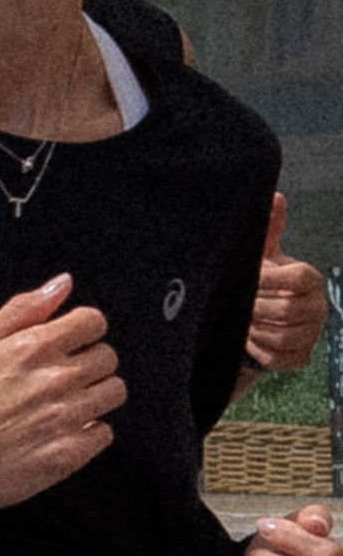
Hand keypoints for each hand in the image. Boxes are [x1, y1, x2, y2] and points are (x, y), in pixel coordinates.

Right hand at [0, 274, 124, 512]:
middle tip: (62, 377)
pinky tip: (61, 431)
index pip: (93, 322)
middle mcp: (55, 379)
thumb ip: (23, 309)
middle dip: (89, 362)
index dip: (83, 330)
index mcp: (33, 347)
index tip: (72, 343)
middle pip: (108, 357)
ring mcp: (65, 418)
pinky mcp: (69, 454)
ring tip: (63, 404)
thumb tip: (62, 284)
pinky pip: (105, 432)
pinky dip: (88, 432)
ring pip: (113, 392)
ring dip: (94, 395)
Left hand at [242, 194, 326, 377]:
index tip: (251, 276)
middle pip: (287, 312)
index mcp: (311, 280)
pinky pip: (279, 359)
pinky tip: (249, 340)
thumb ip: (270, 229)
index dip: (273, 278)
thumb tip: (275, 196)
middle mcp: (317, 307)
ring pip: (282, 337)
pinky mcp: (301, 358)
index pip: (300, 278)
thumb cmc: (262, 282)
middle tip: (239, 304)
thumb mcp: (263, 255)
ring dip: (255, 330)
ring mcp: (312, 335)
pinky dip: (259, 351)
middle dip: (257, 309)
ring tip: (241, 321)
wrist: (259, 318)